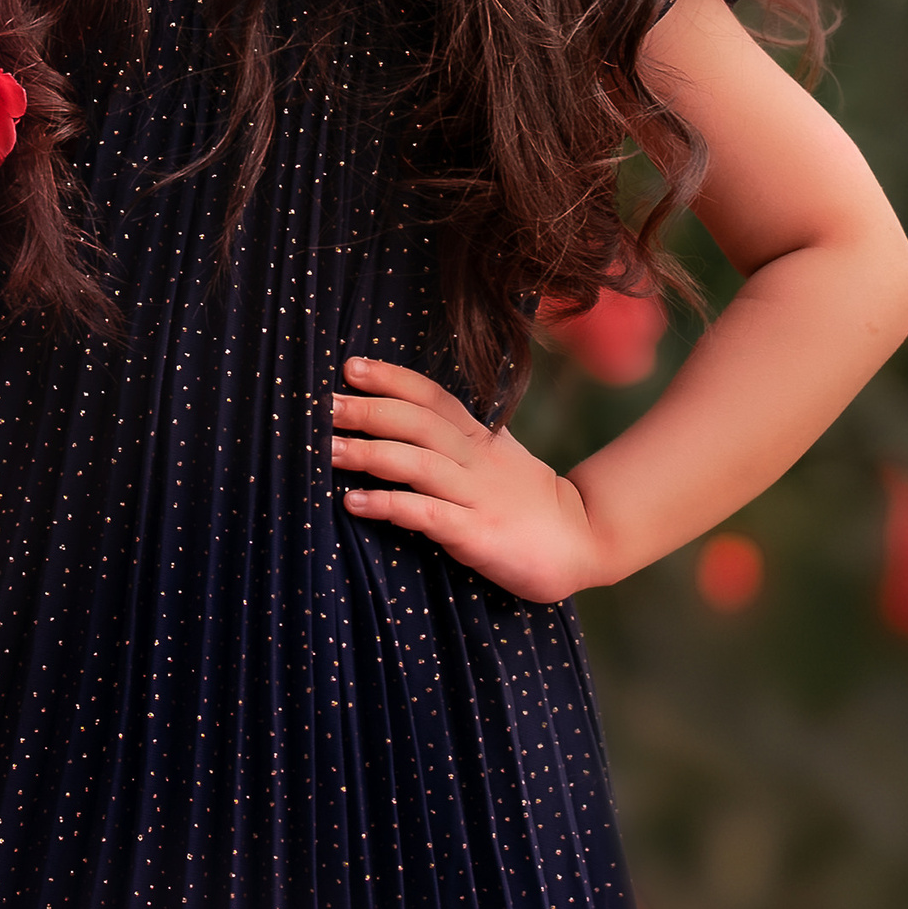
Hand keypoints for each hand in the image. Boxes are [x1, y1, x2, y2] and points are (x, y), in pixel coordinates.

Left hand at [331, 355, 608, 602]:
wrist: (586, 542)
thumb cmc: (526, 499)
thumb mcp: (495, 456)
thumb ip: (455, 437)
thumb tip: (401, 415)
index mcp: (478, 438)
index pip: (432, 396)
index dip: (392, 378)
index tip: (350, 366)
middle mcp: (475, 460)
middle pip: (417, 423)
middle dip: (368, 410)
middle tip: (322, 405)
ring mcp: (477, 496)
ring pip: (418, 464)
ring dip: (369, 454)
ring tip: (328, 450)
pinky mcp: (479, 535)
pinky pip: (429, 514)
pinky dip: (390, 505)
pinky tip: (355, 503)